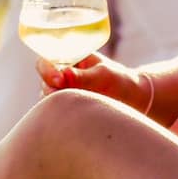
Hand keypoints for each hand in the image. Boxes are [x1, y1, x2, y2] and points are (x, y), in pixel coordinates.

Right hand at [37, 51, 154, 117]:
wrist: (133, 100)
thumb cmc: (119, 80)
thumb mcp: (103, 75)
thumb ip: (82, 77)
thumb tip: (63, 75)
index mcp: (68, 60)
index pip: (45, 63)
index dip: (47, 71)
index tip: (59, 80)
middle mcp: (61, 77)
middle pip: (44, 83)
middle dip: (51, 90)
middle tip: (67, 97)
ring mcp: (63, 94)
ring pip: (48, 101)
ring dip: (57, 104)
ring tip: (79, 107)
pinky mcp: (67, 110)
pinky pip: (56, 114)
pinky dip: (62, 116)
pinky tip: (76, 118)